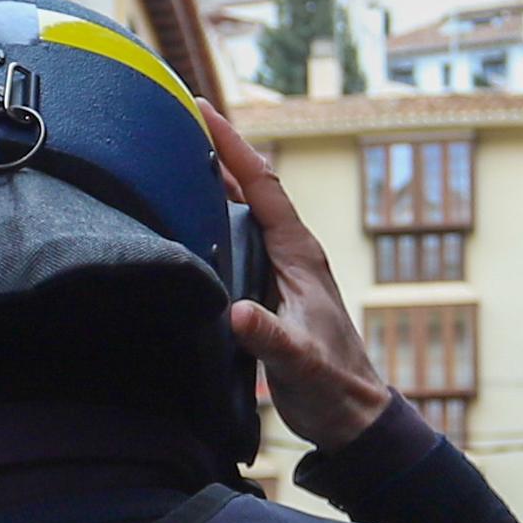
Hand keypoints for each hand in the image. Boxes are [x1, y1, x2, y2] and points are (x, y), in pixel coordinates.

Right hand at [199, 105, 387, 449]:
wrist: (351, 414)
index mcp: (299, 254)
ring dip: (210, 179)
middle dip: (215, 148)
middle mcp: (289, 252)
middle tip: (173, 116)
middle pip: (249, 186)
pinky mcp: (267, 288)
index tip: (199, 108)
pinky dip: (211, 216)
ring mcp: (278, 268)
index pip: (261, 185)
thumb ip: (269, 338)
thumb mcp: (299, 363)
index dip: (230, 145)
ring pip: (241, 210)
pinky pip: (236, 238)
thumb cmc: (332, 386)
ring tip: (171, 152)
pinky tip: (184, 216)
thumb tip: (235, 313)